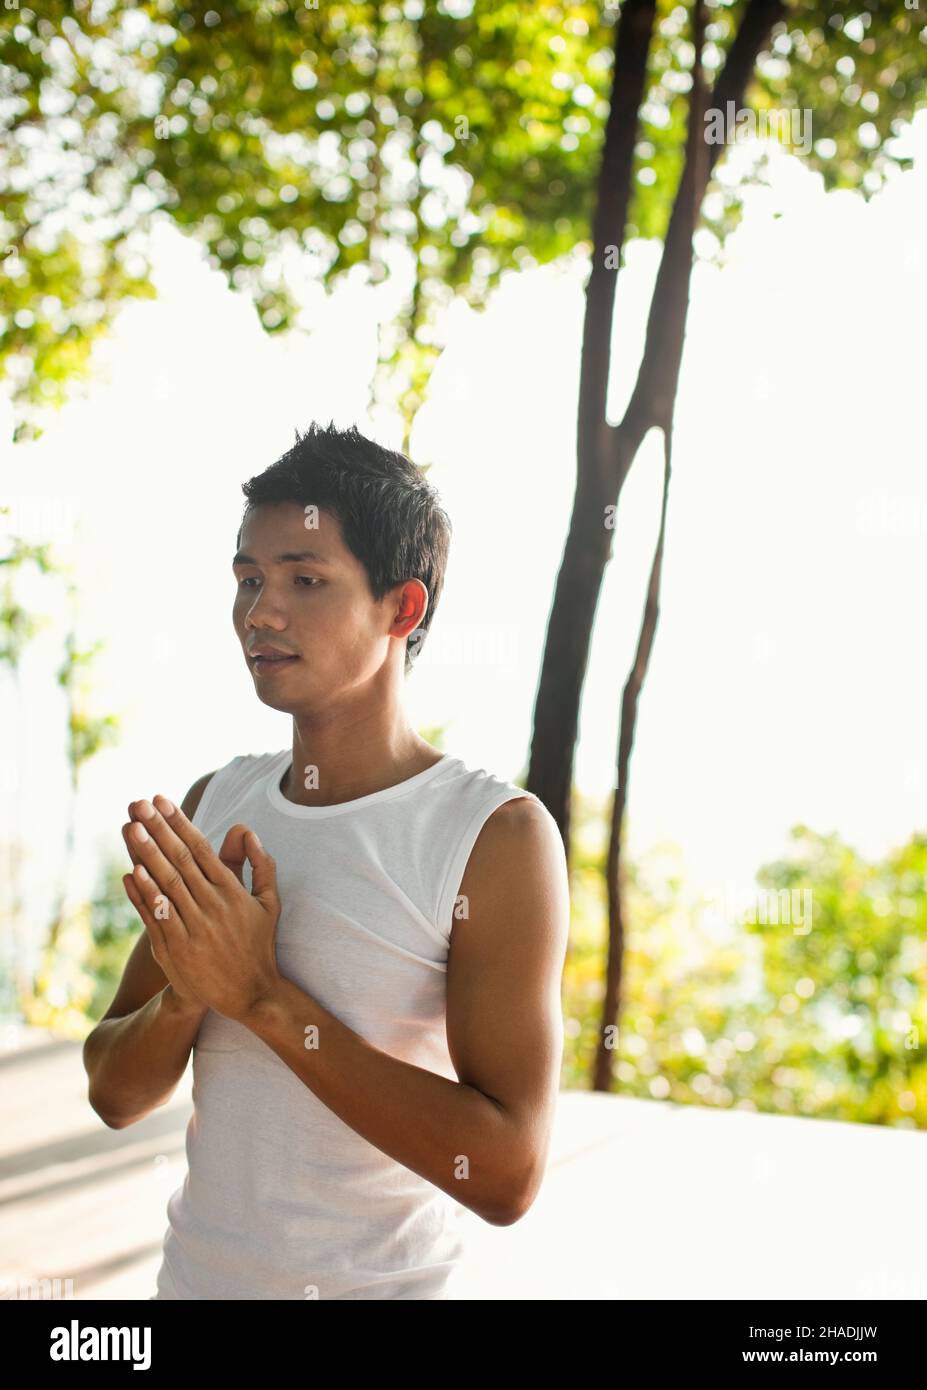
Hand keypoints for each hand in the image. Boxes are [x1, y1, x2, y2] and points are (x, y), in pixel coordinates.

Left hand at [120, 794, 281, 1023]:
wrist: (250, 993)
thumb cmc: (257, 943)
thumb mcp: (269, 902)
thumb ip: (261, 864)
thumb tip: (247, 831)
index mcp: (232, 892)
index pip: (202, 849)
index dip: (180, 823)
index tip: (162, 802)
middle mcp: (213, 906)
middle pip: (181, 860)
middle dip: (159, 830)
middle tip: (139, 805)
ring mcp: (194, 928)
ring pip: (167, 884)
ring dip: (147, 855)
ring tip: (130, 828)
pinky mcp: (177, 950)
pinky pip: (158, 916)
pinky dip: (144, 895)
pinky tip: (132, 873)